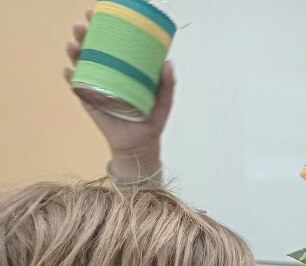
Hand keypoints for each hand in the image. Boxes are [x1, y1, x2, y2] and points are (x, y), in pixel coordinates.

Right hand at [64, 11, 172, 179]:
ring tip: (74, 45)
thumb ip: (167, 85)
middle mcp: (108, 73)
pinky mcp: (89, 101)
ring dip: (75, 52)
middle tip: (82, 27)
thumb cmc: (152, 121)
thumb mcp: (163, 102)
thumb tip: (168, 63)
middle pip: (93, 49)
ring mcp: (97, 85)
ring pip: (82, 64)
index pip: (112, 43)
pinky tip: (69, 71)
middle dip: (84, 35)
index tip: (96, 13)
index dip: (103, 27)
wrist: (140, 146)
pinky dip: (71, 78)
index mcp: (125, 69)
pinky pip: (77, 86)